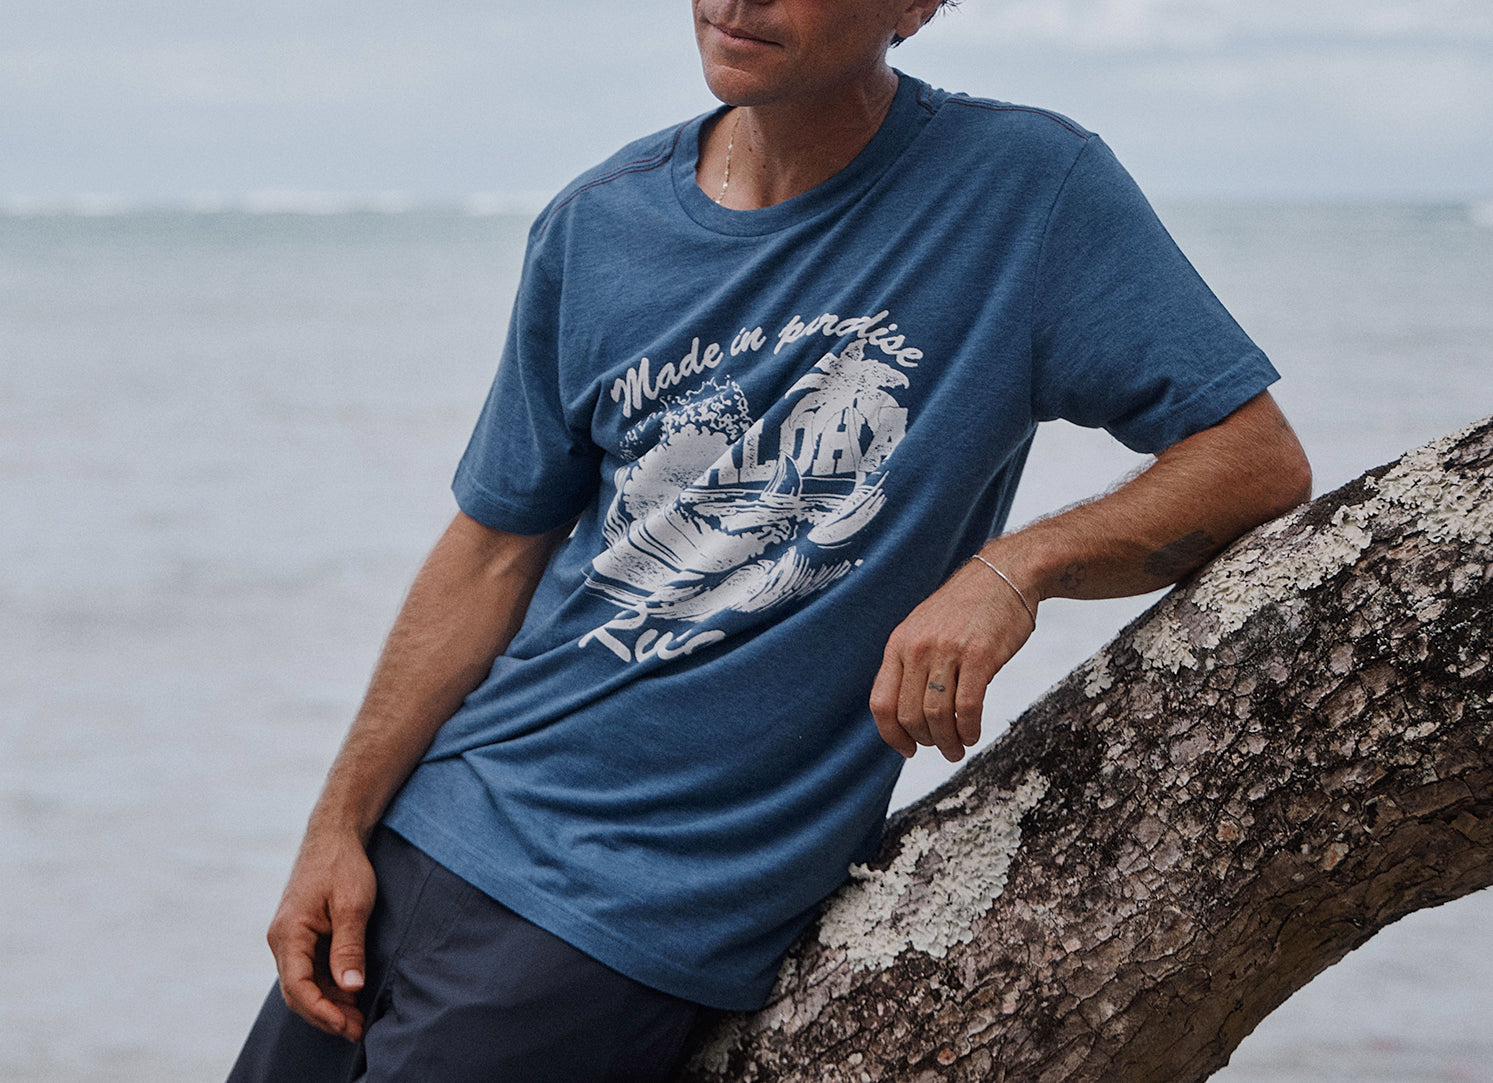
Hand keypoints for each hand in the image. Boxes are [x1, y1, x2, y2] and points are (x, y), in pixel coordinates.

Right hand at [265, 827, 377, 1040]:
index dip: (321, 1010)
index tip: (346, 1024)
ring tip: (357, 1018)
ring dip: (329, 1003)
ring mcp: (290, 939)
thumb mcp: (353, 905)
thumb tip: (351, 988)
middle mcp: (282, 940)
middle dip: (326, 1014)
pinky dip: (328, 986)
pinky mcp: (302, 936)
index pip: (297, 985)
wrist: (334, 835)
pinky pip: (310, 970)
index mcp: (288, 933)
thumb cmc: (343, 864)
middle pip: (298, 991)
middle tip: (357, 1029)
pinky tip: (350, 994)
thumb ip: (349, 947)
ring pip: (303, 984)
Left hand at [869, 557, 1035, 761]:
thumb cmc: (966, 608)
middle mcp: (918, 648)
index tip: (907, 749)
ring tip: (958, 747)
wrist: (1004, 575)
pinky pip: (967, 707)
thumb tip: (906, 713)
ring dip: (947, 742)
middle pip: (909, 715)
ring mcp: (948, 651)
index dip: (891, 734)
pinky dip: (968, 729)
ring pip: (937, 715)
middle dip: (925, 742)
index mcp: (899, 644)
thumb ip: (911, 664)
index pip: (881, 702)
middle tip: (942, 748)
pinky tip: (972, 734)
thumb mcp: (923, 629)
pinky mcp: (980, 655)